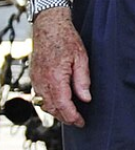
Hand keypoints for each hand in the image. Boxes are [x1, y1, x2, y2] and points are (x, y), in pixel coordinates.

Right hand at [31, 11, 90, 127]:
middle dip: (65, 117)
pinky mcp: (34, 76)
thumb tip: (85, 99)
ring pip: (44, 103)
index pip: (63, 105)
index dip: (72, 116)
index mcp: (55, 78)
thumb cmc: (67, 39)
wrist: (49, 27)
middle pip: (52, 108)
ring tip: (70, 114)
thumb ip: (82, 80)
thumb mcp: (81, 58)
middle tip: (78, 121)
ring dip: (56, 111)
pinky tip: (58, 102)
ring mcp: (36, 79)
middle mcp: (42, 81)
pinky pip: (40, 95)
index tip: (81, 122)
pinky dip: (49, 102)